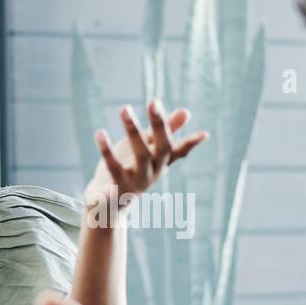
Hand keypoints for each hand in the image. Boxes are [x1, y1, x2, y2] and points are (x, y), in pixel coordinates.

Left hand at [84, 99, 208, 210]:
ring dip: (133, 130)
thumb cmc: (130, 170)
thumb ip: (164, 131)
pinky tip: (100, 132)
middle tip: (154, 101)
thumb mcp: (147, 149)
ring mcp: (137, 180)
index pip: (178, 150)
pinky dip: (106, 150)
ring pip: (140, 154)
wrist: (108, 203)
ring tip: (125, 108)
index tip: (205, 134)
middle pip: (161, 147)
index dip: (191, 143)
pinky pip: (113, 166)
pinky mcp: (118, 186)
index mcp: (161, 162)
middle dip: (159, 124)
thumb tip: (187, 112)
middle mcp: (153, 172)